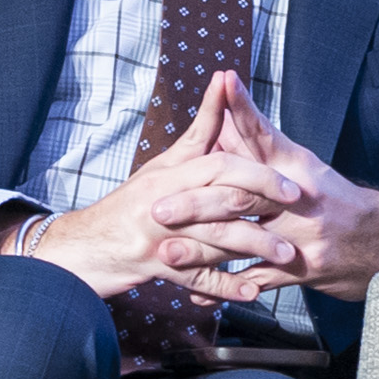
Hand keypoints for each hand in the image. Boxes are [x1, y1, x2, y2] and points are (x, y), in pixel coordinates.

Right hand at [25, 72, 304, 303]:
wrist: (81, 248)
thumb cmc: (126, 205)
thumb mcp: (160, 167)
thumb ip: (197, 135)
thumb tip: (223, 86)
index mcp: (169, 174)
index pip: (221, 166)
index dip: (258, 174)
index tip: (289, 185)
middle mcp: (164, 202)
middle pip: (223, 198)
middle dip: (265, 202)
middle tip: (297, 210)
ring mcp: (160, 236)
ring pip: (216, 240)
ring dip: (255, 247)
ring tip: (286, 254)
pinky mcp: (156, 268)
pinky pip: (197, 280)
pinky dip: (226, 287)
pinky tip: (253, 291)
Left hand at [158, 73, 378, 299]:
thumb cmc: (338, 203)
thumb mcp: (306, 170)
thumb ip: (263, 148)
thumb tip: (223, 119)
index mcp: (299, 169)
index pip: (266, 134)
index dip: (243, 110)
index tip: (222, 85)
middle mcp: (299, 200)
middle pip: (241, 195)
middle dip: (195, 202)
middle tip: (158, 206)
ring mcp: (301, 237)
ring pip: (243, 242)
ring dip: (201, 250)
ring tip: (167, 252)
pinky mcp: (302, 270)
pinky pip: (258, 280)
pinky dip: (225, 287)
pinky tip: (198, 291)